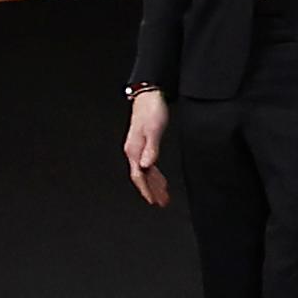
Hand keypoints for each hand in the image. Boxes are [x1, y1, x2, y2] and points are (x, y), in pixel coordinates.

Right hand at [124, 89, 171, 207]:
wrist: (149, 96)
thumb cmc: (152, 110)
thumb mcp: (154, 130)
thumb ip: (151, 148)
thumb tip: (146, 166)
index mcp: (134, 150)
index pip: (138, 175)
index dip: (145, 189)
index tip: (152, 201)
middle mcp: (134, 151)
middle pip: (142, 177)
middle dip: (151, 190)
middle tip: (162, 202)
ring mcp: (138, 148)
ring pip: (145, 172)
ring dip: (154, 184)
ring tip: (163, 195)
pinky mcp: (143, 144)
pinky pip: (148, 165)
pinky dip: (155, 174)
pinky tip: (160, 179)